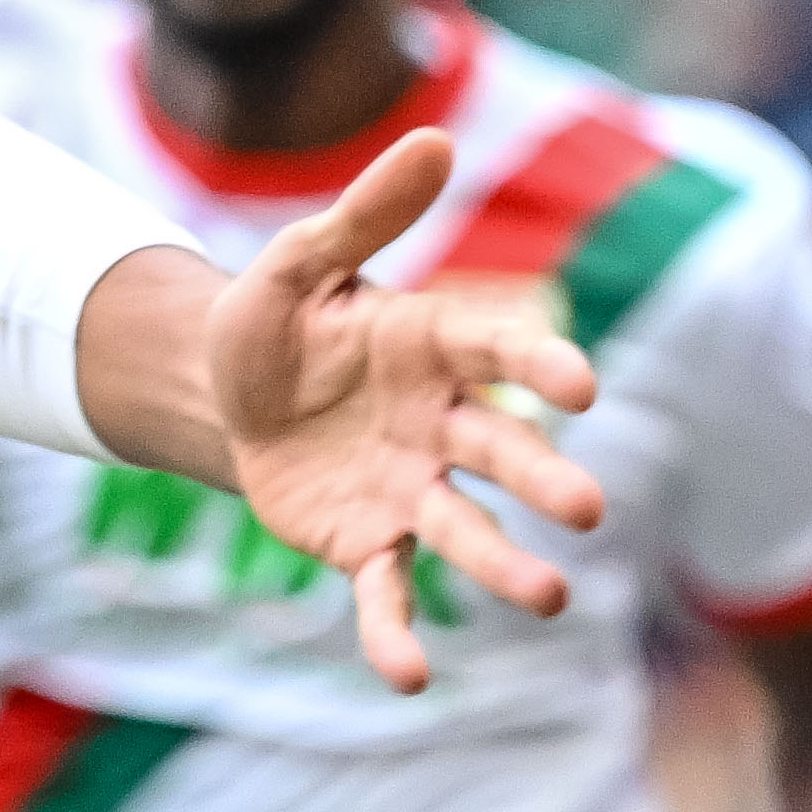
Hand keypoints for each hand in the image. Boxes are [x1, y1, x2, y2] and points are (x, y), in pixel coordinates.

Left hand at [197, 132, 610, 688]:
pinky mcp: (367, 540)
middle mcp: (439, 423)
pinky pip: (388, 590)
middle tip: (588, 511)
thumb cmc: (277, 320)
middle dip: (543, 480)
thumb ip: (364, 215)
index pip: (499, 352)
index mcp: (434, 347)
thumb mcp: (300, 262)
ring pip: (466, 529)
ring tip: (551, 599)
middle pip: (502, 451)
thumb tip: (433, 135)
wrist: (222, 390)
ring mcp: (410, 487)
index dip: (539, 366)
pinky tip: (410, 676)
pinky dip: (397, 632)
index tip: (582, 387)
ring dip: (505, 564)